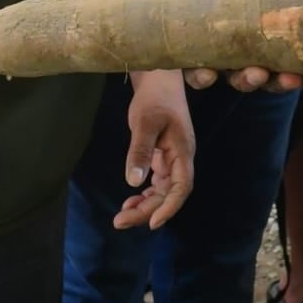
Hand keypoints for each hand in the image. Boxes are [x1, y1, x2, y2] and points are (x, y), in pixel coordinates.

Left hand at [116, 69, 193, 229]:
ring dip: (145, 205)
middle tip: (120, 221)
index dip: (169, 207)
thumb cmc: (155, 99)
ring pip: (163, 190)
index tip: (152, 223)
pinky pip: (157, 182)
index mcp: (182, 151)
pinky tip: (131, 199)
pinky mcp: (163, 157)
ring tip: (122, 215)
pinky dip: (145, 193)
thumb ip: (140, 152)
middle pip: (169, 193)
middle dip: (147, 210)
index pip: (182, 186)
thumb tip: (133, 182)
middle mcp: (180, 159)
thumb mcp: (144, 123)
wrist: (159, 80)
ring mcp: (172, 159)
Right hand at [183, 0, 302, 92]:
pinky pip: (301, 78)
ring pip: (270, 83)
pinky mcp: (295, 65)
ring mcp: (269, 66)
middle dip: (248, 80)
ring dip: (280, 83)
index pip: (201, 68)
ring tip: (293, 78)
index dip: (200, 75)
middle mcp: (241, 61)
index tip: (207, 75)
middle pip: (238, 80)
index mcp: (220, 43)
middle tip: (257, 74)